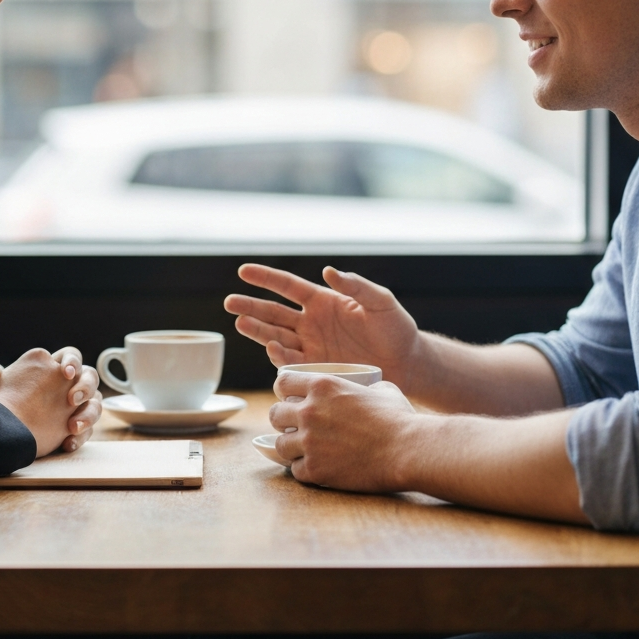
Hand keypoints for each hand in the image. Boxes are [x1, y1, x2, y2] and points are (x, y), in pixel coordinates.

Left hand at [0, 347, 101, 455]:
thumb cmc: (3, 401)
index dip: (73, 362)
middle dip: (85, 387)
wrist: (3, 428)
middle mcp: (70, 384)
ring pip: (96, 404)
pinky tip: (67, 444)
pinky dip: (80, 437)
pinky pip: (88, 431)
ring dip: (89, 414)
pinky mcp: (76, 428)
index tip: (65, 373)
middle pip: (91, 377)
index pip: (72, 356)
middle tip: (71, 399)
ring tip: (72, 427)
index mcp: (54, 367)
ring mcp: (76, 407)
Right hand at [224, 264, 419, 385]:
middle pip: (274, 312)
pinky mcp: (317, 368)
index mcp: (324, 301)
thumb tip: (328, 270)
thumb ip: (356, 286)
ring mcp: (312, 346)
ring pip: (276, 336)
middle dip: (251, 307)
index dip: (266, 278)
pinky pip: (292, 363)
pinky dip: (280, 357)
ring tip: (240, 324)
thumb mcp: (381, 302)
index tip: (243, 270)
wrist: (408, 365)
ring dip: (258, 331)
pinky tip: (272, 348)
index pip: (287, 286)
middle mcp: (312, 323)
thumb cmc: (397, 329)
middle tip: (230, 302)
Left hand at [270, 370, 416, 492]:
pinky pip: (295, 470)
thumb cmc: (399, 418)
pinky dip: (305, 470)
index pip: (281, 383)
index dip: (284, 392)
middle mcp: (309, 411)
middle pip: (275, 414)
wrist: (407, 451)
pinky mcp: (316, 469)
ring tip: (306, 451)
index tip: (291, 399)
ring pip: (280, 445)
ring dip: (291, 448)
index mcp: (322, 386)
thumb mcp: (381, 389)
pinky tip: (318, 468)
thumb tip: (366, 389)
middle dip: (283, 421)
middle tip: (296, 427)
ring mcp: (310, 442)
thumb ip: (363, 386)